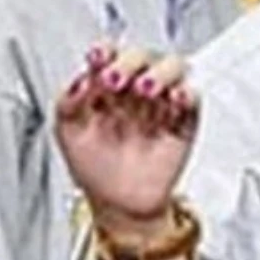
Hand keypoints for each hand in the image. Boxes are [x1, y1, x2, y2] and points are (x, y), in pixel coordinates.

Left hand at [56, 44, 197, 232]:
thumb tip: (80, 81)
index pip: (110, 54)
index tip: (97, 60)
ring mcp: (160, 104)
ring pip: (171, 68)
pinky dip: (187, 93)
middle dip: (128, 62)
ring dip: (160, 72)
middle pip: (140, 56)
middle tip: (115, 80)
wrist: (119, 207)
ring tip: (146, 90)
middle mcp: (134, 90)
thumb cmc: (95, 169)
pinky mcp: (182, 123)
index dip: (104, 52)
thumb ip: (66, 102)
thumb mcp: (68, 133)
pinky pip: (192, 98)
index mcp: (107, 86)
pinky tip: (176, 99)